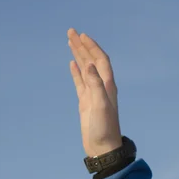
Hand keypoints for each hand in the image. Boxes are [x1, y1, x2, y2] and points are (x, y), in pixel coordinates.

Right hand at [67, 28, 122, 156]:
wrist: (102, 147)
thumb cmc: (104, 128)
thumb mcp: (100, 105)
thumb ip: (96, 84)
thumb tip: (90, 64)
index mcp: (108, 85)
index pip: (100, 60)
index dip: (92, 46)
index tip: (81, 35)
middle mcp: (102, 86)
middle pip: (92, 60)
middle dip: (82, 45)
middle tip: (71, 31)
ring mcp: (93, 94)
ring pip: (85, 69)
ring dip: (79, 54)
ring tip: (70, 41)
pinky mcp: (86, 102)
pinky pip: (80, 82)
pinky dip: (76, 71)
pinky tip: (72, 63)